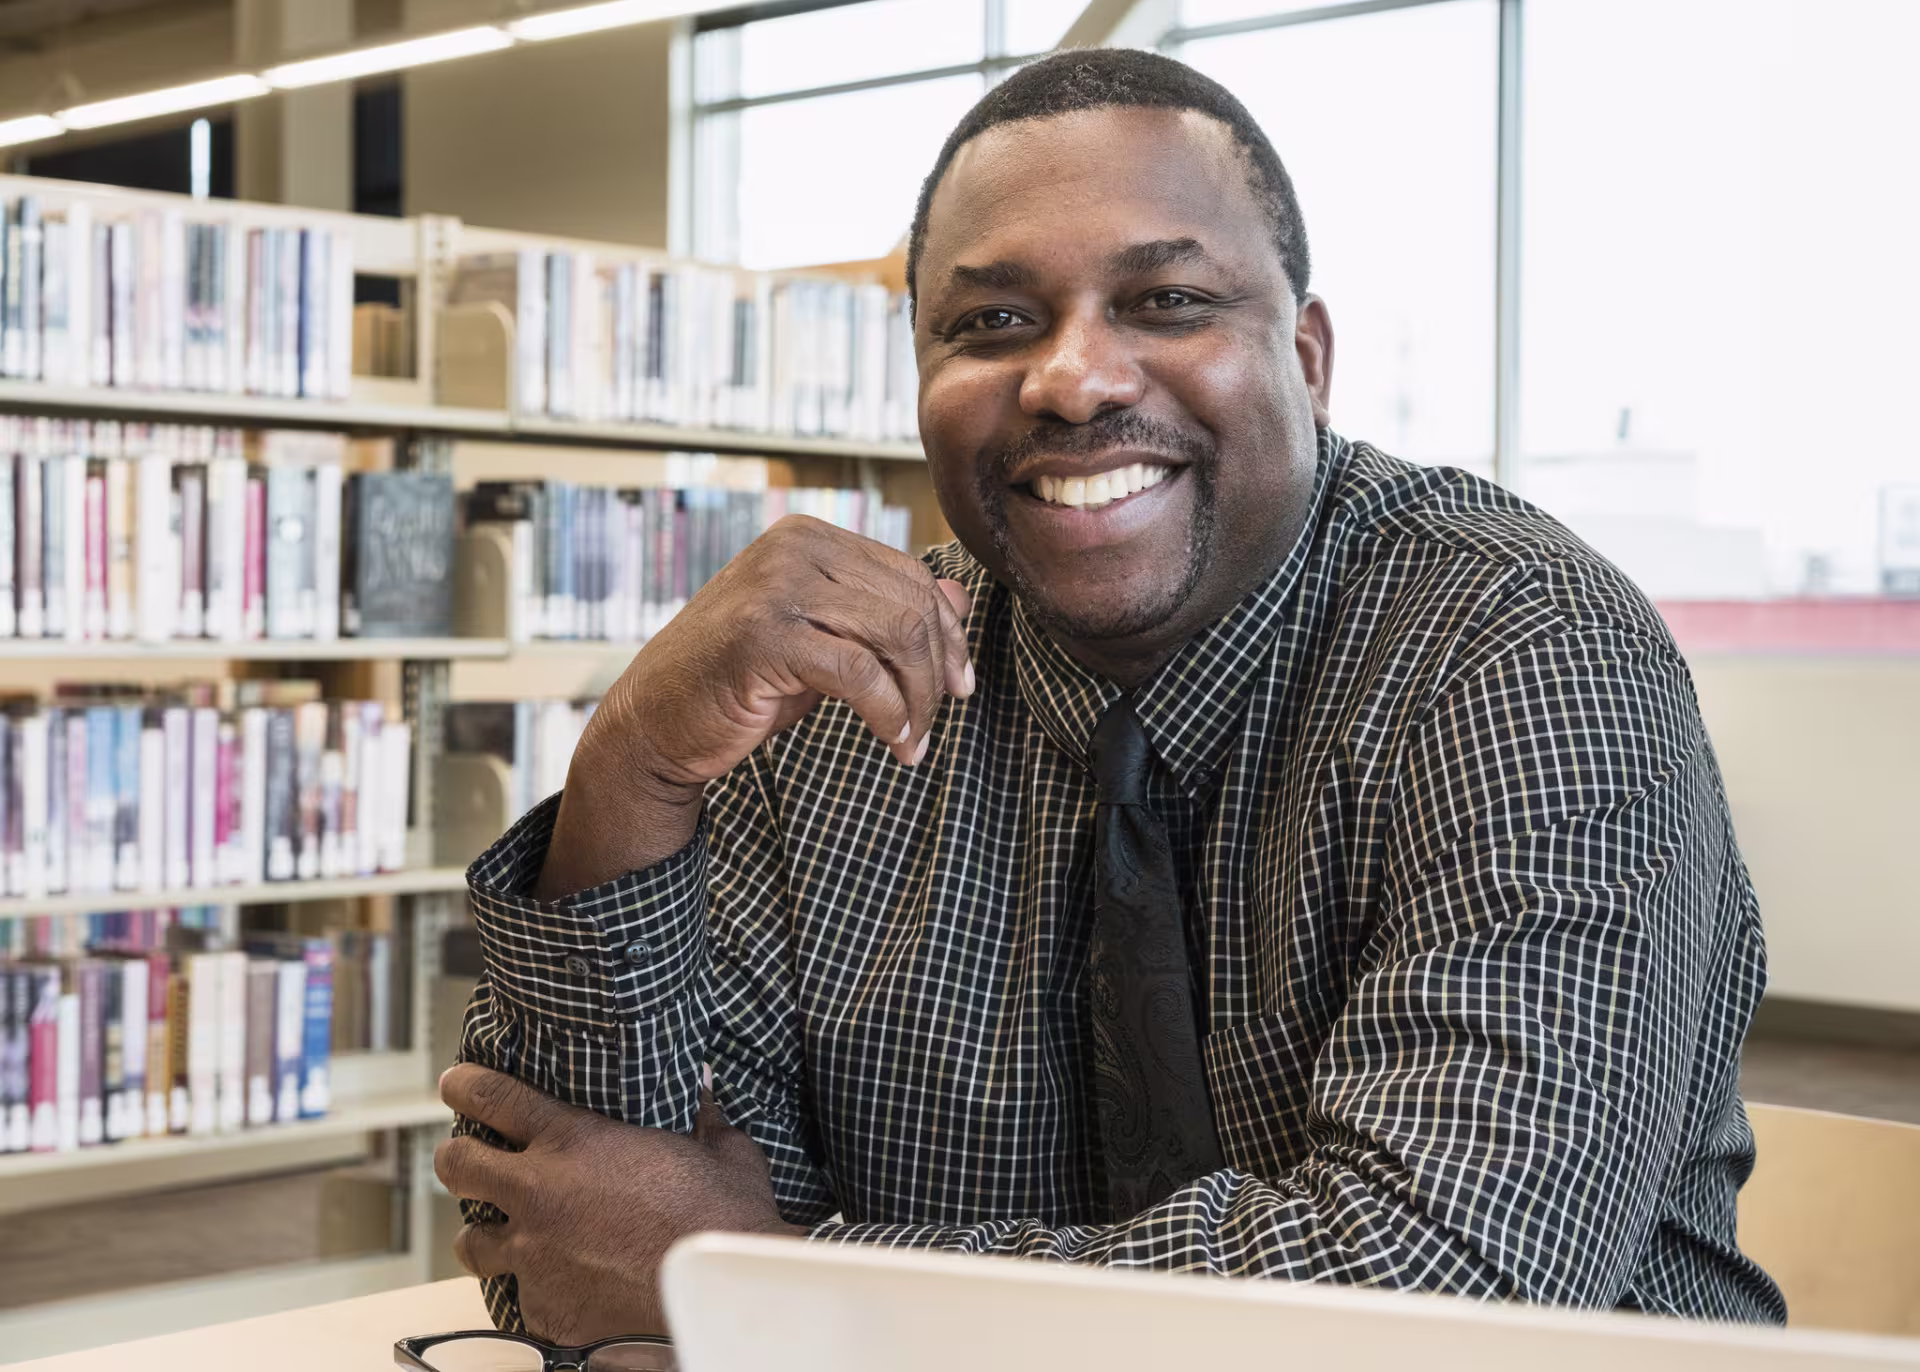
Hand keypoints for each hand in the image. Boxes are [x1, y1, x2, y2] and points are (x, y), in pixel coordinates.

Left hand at [435, 1064, 804, 1342]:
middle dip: (455, 1158)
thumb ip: (705, 1121)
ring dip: (483, 1234)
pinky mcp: (546, 1306)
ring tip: (498, 1233)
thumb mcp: (721, 1150)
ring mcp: (534, 1254)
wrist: (717, 1286)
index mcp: (573, 1140)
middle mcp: (539, 1193)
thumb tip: (710, 1099)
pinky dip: (535, 1289)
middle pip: (457, 1165)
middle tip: (463, 1158)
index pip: (492, 1098)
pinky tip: (556, 1285)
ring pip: (470, 1243)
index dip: (464, 1087)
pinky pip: (521, 1297)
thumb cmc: (723, 1213)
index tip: (455, 1085)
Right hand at [537, 516, 972, 896]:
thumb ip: (882, 613)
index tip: (960, 684)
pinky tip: (894, 741)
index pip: (908, 575)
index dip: (946, 633)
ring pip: (894, 634)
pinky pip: (859, 672)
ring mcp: (774, 587)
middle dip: (937, 671)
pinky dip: (889, 713)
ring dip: (918, 698)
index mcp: (807, 536)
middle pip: (909, 603)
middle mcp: (792, 547)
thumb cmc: (740, 682)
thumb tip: (961, 596)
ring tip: (915, 741)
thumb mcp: (822, 639)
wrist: (653, 723)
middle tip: (937, 722)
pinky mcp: (764, 636)